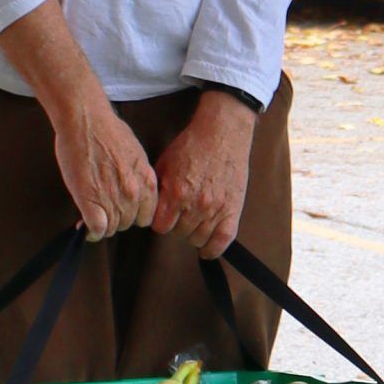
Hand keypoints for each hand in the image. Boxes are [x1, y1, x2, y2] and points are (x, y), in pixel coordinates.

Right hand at [51, 93, 159, 238]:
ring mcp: (113, 199)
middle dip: (117, 219)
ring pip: (112, 228)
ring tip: (92, 215)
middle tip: (103, 211)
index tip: (123, 211)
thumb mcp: (135, 156)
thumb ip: (137, 177)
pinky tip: (86, 227)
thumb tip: (133, 189)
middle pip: (129, 223)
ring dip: (102, 224)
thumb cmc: (108, 131)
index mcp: (148, 182)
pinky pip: (96, 228)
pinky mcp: (91, 201)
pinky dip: (91, 230)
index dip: (133, 216)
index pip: (147, 216)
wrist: (87, 121)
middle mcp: (134, 194)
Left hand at [155, 92, 258, 254]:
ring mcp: (215, 210)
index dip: (160, 221)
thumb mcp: (164, 164)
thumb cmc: (192, 146)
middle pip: (178, 234)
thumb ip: (158, 190)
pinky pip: (221, 242)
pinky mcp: (232, 211)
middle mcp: (194, 205)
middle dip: (177, 225)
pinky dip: (212, 248)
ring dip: (193, 233)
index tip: (164, 215)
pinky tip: (206, 247)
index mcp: (175, 194)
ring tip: (194, 221)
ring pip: (197, 239)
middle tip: (181, 214)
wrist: (222, 134)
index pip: (160, 227)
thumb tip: (151, 209)